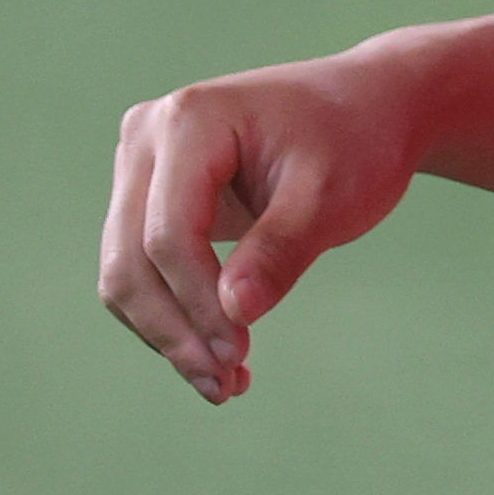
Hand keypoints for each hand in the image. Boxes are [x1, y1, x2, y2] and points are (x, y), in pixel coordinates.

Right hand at [98, 43, 423, 403]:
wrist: (368, 108)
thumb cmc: (355, 140)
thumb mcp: (330, 194)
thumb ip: (280, 251)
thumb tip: (234, 316)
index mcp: (190, 119)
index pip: (169, 234)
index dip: (200, 305)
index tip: (242, 354)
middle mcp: (148, 135)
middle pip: (132, 258)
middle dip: (175, 332)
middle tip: (228, 386)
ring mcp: (143, 163)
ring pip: (126, 272)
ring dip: (168, 335)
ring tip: (226, 382)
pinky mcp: (152, 194)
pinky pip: (141, 268)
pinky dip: (171, 316)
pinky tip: (215, 354)